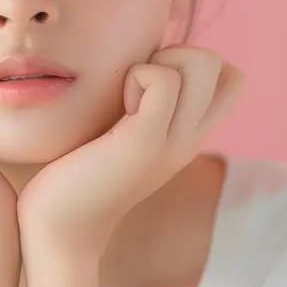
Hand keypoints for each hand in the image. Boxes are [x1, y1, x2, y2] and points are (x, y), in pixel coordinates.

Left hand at [17, 45, 243, 256]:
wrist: (57, 230)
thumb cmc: (75, 176)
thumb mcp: (119, 135)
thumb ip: (137, 107)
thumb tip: (135, 64)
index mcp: (186, 136)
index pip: (229, 79)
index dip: (192, 63)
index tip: (150, 85)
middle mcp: (190, 139)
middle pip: (222, 67)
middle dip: (179, 56)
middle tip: (139, 88)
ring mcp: (173, 142)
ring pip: (203, 63)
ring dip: (160, 63)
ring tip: (130, 99)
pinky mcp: (145, 143)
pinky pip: (163, 80)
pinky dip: (139, 76)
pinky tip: (119, 109)